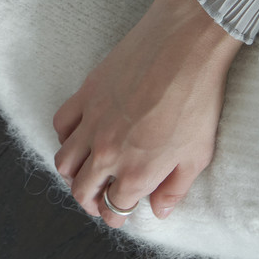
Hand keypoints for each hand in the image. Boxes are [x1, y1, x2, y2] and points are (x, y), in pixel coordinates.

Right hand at [53, 0, 242, 226]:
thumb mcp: (197, 153)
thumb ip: (175, 188)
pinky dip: (64, 136)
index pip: (114, 207)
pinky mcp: (86, 92)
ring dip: (71, 174)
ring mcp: (93, 121)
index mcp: (138, 171)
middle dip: (89, 202)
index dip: (116, 215)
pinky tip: (78, 135)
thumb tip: (159, 211)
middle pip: (81, 190)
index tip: (120, 211)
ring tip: (83, 171)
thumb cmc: (196, 96)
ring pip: (63, 162)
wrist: (184, 44)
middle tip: (99, 199)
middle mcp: (109, 151)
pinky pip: (61, 123)